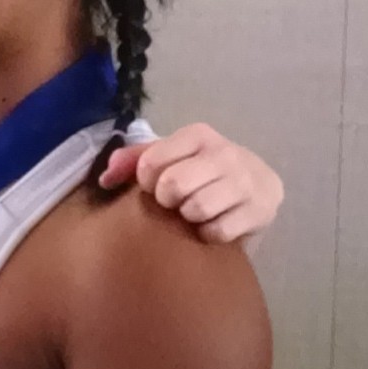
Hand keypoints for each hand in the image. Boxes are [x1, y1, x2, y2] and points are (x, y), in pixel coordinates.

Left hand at [98, 123, 283, 243]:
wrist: (258, 187)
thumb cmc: (200, 171)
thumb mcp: (169, 157)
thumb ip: (134, 160)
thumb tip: (105, 178)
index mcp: (198, 135)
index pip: (150, 163)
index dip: (144, 181)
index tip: (153, 186)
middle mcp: (226, 153)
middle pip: (173, 185)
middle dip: (167, 200)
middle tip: (175, 201)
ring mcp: (247, 181)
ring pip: (196, 208)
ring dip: (189, 217)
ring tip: (194, 211)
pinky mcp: (261, 210)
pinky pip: (217, 231)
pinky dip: (209, 233)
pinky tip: (212, 224)